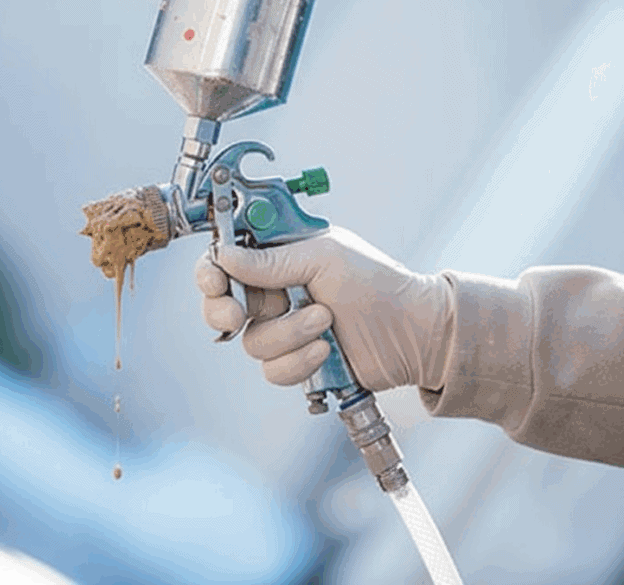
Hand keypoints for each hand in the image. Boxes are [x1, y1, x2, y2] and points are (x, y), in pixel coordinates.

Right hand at [194, 227, 453, 392]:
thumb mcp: (324, 258)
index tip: (214, 279)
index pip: (226, 258)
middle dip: (224, 310)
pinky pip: (272, 369)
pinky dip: (298, 361)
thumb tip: (225, 256)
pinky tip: (325, 350)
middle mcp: (274, 291)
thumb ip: (270, 260)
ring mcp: (284, 327)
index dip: (211, 270)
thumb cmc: (377, 284)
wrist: (413, 334)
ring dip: (287, 333)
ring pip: (250, 341)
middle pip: (220, 303)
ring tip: (324, 321)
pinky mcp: (295, 360)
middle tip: (237, 314)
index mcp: (278, 255)